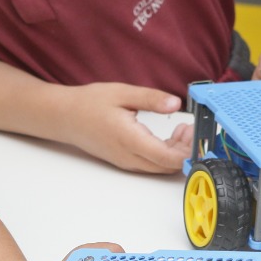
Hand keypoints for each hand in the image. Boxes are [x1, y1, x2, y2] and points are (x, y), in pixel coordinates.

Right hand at [64, 83, 193, 172]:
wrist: (64, 117)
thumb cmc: (89, 104)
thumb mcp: (122, 93)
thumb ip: (151, 99)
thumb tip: (176, 103)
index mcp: (130, 139)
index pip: (168, 158)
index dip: (188, 151)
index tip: (196, 134)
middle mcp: (129, 157)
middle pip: (168, 166)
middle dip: (186, 151)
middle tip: (192, 128)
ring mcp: (127, 162)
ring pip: (160, 167)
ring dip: (176, 153)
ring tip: (182, 129)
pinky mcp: (125, 161)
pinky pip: (151, 164)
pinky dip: (165, 153)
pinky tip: (168, 135)